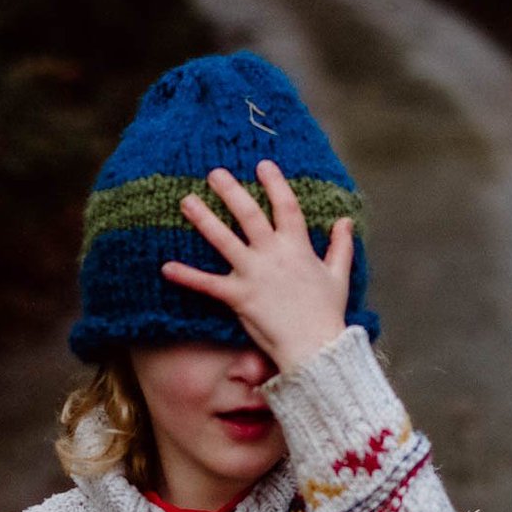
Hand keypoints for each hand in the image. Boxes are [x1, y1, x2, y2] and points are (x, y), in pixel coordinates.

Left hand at [161, 159, 353, 373]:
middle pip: (249, 215)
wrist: (315, 346)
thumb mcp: (339, 275)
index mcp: (298, 247)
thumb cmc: (327, 313)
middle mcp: (273, 255)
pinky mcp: (239, 297)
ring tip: (186, 201)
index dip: (275, 184)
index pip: (286, 206)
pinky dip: (187, 276)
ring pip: (224, 240)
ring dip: (204, 219)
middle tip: (214, 173)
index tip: (262, 165)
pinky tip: (166, 268)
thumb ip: (340, 246)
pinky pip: (208, 284)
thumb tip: (345, 220)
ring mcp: (254, 274)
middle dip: (231, 191)